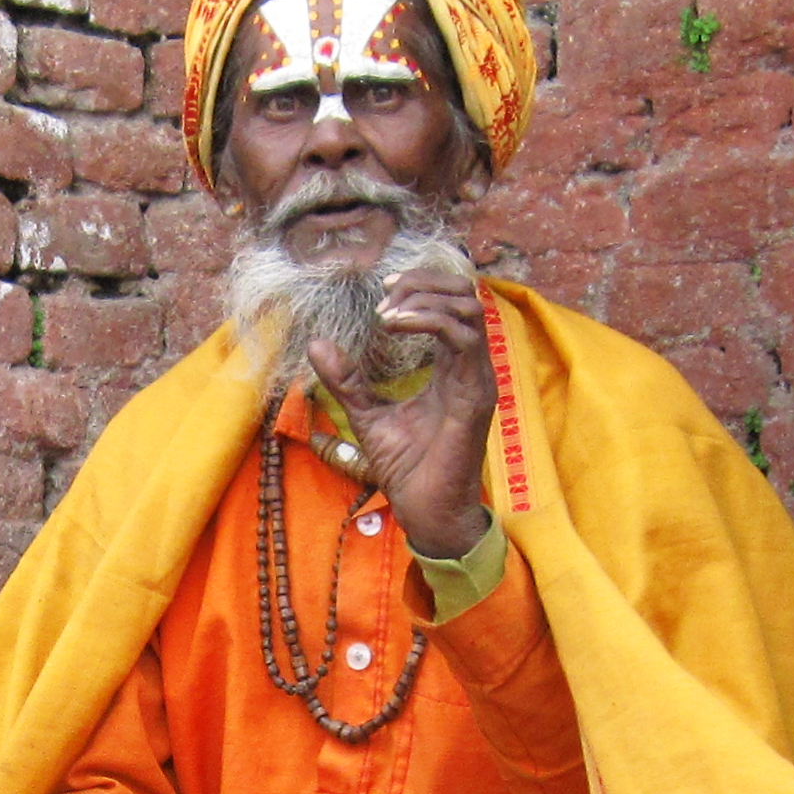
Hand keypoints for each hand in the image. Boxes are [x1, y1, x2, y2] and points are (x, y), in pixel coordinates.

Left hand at [308, 265, 495, 559]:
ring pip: (469, 309)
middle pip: (466, 294)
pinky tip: (395, 326)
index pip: (451, 304)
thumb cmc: (407, 468)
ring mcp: (477, 379)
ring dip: (424, 299)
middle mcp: (469, 367)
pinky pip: (464, 340)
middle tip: (386, 295)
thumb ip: (346, 380)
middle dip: (424, 283)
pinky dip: (428, 321)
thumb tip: (316, 344)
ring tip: (387, 313)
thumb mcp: (366, 414)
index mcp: (451, 367)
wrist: (424, 510)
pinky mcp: (475, 394)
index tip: (382, 292)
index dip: (420, 287)